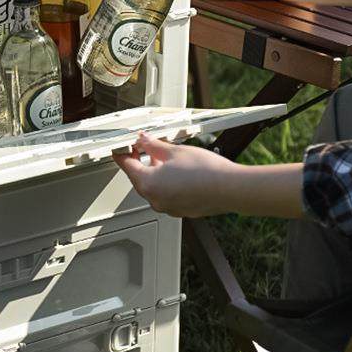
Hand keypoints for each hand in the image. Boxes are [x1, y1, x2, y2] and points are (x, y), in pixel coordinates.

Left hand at [113, 133, 236, 217]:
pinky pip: (166, 195)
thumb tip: (143, 140)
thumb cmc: (205, 172)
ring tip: (163, 157)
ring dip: (154, 172)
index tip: (120, 148)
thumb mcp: (174, 151)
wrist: (231, 189)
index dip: (123, 154)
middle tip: (142, 147)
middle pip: (139, 178)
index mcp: (148, 184)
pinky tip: (176, 172)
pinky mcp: (181, 210)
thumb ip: (154, 145)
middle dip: (139, 162)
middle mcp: (155, 200)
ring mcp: (168, 208)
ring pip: (153, 188)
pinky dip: (166, 183)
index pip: (127, 166)